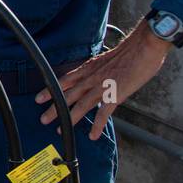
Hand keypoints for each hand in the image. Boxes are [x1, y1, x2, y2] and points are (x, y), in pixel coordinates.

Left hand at [35, 20, 170, 138]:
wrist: (143, 47)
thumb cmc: (130, 52)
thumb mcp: (106, 59)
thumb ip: (98, 70)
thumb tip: (96, 76)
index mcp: (89, 68)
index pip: (65, 80)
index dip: (51, 90)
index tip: (39, 98)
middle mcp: (91, 78)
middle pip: (68, 94)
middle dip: (54, 107)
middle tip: (43, 118)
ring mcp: (102, 87)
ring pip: (81, 105)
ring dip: (70, 118)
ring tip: (60, 130)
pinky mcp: (115, 95)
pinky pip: (103, 113)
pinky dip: (97, 125)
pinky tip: (92, 135)